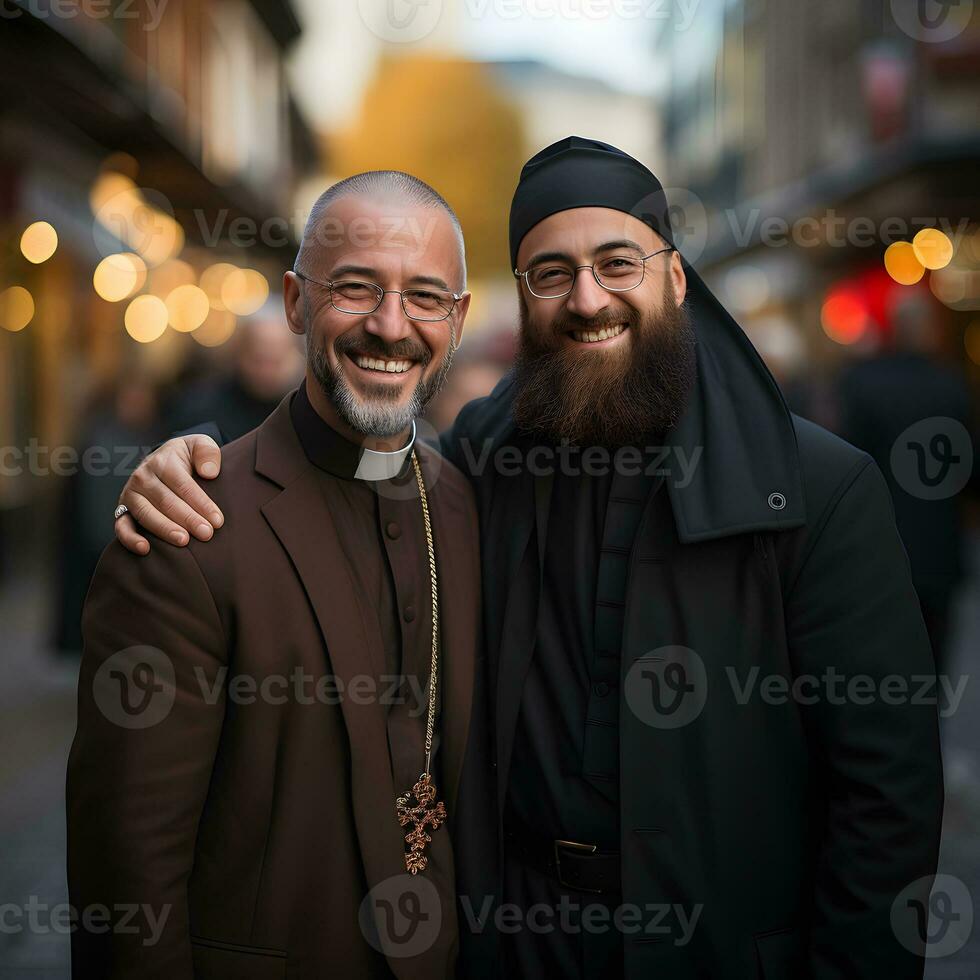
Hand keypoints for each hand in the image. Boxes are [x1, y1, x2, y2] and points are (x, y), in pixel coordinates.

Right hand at [115, 435, 223, 554]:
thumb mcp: (200, 446)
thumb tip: (209, 472)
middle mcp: (143, 477)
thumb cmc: (188, 458)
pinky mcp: (123, 510)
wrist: (164, 461)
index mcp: (163, 461)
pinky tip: (145, 549)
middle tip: (206, 534)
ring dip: (165, 529)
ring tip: (184, 541)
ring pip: (146, 514)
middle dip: (188, 519)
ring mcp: (131, 494)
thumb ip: (208, 452)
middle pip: (166, 501)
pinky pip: (122, 526)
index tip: (217, 520)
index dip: (201, 503)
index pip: (183, 485)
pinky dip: (130, 539)